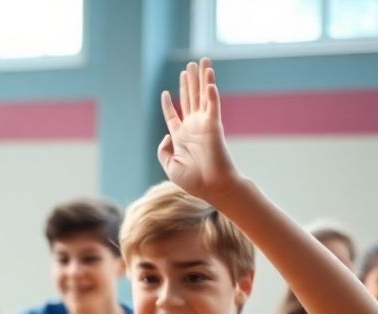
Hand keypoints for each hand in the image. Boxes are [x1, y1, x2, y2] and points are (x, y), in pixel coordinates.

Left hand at [157, 58, 240, 202]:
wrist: (212, 187)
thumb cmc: (193, 181)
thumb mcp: (170, 166)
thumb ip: (163, 151)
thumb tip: (165, 136)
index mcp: (181, 137)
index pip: (173, 116)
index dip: (168, 104)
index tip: (164, 93)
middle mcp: (193, 127)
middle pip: (189, 99)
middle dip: (189, 82)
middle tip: (189, 65)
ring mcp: (204, 124)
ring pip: (202, 96)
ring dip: (201, 79)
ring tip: (201, 62)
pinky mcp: (214, 125)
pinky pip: (213, 106)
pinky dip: (211, 93)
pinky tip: (209, 80)